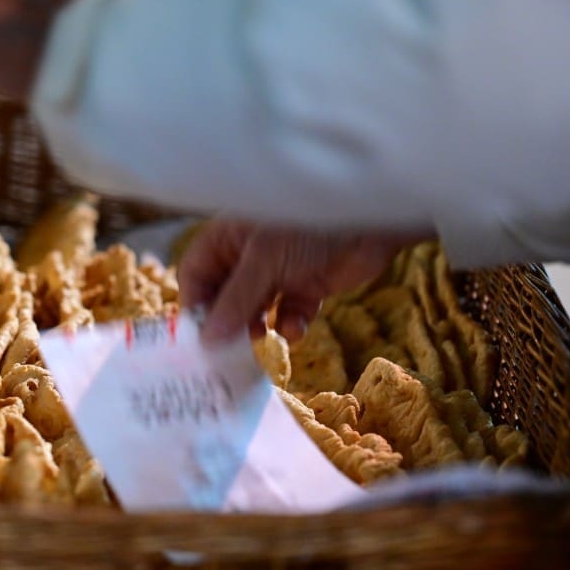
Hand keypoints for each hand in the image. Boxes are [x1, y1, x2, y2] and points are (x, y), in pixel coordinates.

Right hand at [178, 219, 432, 342]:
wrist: (374, 219)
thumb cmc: (308, 225)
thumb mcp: (264, 261)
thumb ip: (236, 301)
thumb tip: (207, 339)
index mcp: (229, 238)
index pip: (196, 274)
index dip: (194, 304)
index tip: (197, 337)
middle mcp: (249, 255)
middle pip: (224, 296)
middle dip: (226, 321)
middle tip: (224, 350)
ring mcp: (279, 271)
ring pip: (255, 309)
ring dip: (256, 327)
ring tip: (257, 340)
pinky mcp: (307, 286)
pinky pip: (289, 314)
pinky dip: (291, 324)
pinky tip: (296, 328)